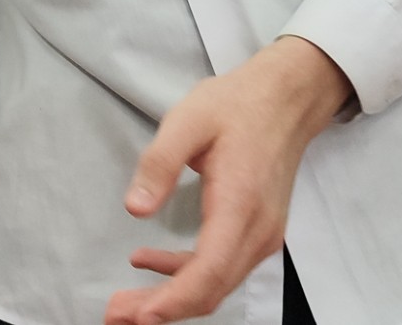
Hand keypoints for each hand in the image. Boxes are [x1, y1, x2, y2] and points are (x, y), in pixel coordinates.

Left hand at [104, 37, 352, 324]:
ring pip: (216, 284)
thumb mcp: (188, 120)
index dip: (174, 300)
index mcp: (240, 203)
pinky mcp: (256, 231)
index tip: (140, 317)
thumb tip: (135, 208)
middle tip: (116, 315)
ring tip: (126, 302)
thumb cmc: (237, 105)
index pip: (209, 269)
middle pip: (211, 289)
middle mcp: (257, 230)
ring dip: (172, 298)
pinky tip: (148, 263)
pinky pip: (221, 267)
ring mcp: (261, 234)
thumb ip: (159, 164)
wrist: (285, 98)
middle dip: (163, 310)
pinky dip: (186, 274)